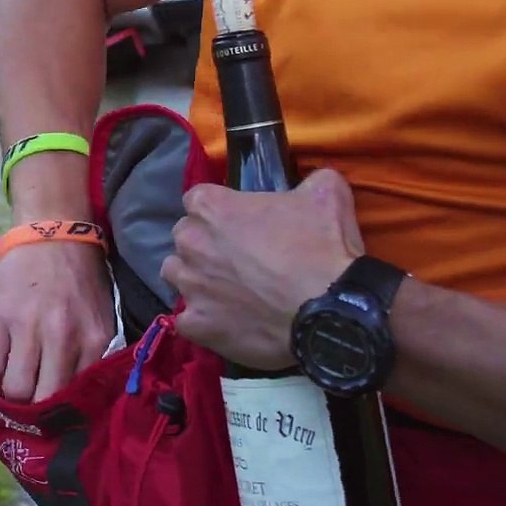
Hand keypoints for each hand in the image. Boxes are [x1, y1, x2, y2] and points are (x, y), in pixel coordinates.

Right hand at [0, 242, 115, 402]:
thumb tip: (79, 399)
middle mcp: (62, 337)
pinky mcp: (0, 318)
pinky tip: (1, 370)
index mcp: (93, 340)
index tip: (57, 417)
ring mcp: (28, 328)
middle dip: (37, 413)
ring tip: (14, 389)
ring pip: (14, 389)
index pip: (77, 397)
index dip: (64, 414)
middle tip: (32, 412)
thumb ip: (92, 356)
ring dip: (12, 396)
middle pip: (44, 401)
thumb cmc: (81, 281)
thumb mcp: (101, 319)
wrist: (53, 234)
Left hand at [159, 168, 363, 368]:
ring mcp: (190, 286)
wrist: (329, 312)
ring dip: (195, 278)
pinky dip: (202, 320)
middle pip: (185, 237)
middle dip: (204, 243)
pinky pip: (186, 319)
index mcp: (213, 208)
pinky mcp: (194, 324)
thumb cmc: (322, 249)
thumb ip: (308, 181)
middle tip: (236, 257)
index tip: (237, 222)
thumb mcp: (326, 193)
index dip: (218, 210)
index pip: (197, 200)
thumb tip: (309, 186)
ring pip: (176, 274)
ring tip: (225, 289)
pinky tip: (225, 322)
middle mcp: (191, 243)